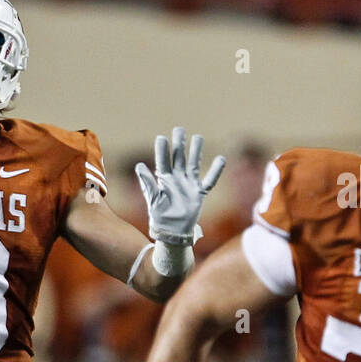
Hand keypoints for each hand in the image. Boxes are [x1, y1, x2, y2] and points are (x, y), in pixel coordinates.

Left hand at [135, 128, 225, 246]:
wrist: (172, 232)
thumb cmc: (160, 217)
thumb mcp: (152, 198)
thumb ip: (147, 182)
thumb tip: (139, 165)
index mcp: (163, 180)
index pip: (163, 161)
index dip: (162, 150)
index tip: (161, 138)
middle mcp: (177, 180)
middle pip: (178, 158)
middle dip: (179, 144)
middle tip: (179, 129)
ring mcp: (189, 185)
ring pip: (194, 164)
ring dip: (196, 152)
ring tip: (198, 137)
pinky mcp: (199, 194)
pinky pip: (209, 180)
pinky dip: (215, 171)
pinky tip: (221, 159)